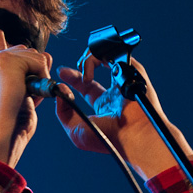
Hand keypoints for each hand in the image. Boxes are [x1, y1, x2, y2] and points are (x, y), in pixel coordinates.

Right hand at [0, 45, 52, 167]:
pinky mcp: (4, 61)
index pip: (13, 56)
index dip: (23, 74)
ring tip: (26, 96)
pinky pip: (38, 61)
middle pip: (22, 51)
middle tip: (23, 95)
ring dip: (37, 77)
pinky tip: (32, 94)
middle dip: (31, 73)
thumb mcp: (18, 91)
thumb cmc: (8, 120)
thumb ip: (29, 73)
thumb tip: (48, 55)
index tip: (18, 92)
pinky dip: (42, 79)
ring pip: (32, 55)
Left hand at [53, 55, 192, 178]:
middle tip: (64, 71)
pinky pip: (112, 53)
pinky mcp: (131, 70)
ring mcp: (124, 80)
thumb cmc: (108, 139)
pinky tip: (89, 75)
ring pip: (104, 57)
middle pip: (95, 68)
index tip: (61, 73)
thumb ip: (63, 112)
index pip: (87, 85)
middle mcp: (115, 92)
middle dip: (80, 64)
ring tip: (83, 76)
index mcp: (105, 106)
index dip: (74, 77)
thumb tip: (60, 89)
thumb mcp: (75, 131)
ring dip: (86, 62)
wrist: (131, 135)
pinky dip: (95, 59)